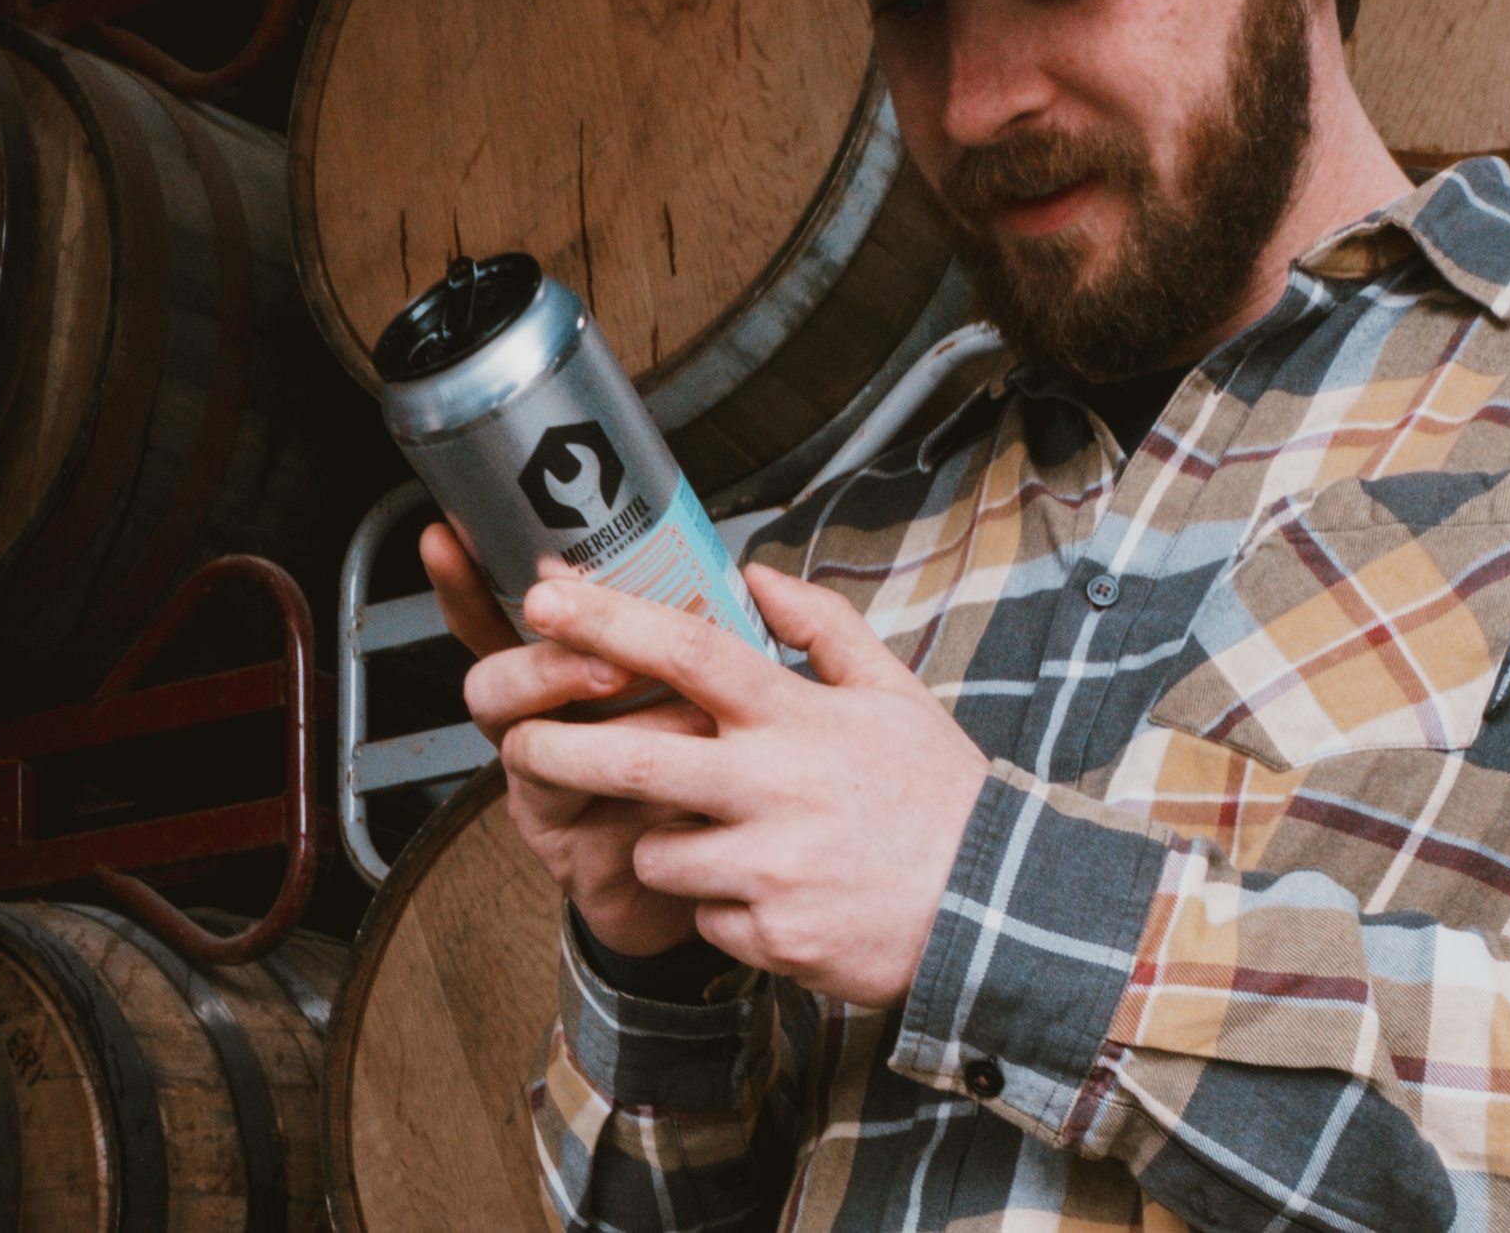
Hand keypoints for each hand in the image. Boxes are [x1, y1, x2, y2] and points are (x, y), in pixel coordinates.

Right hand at [421, 524, 709, 956]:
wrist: (732, 867)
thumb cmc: (706, 765)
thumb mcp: (701, 684)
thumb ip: (701, 637)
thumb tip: (743, 573)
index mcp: (560, 677)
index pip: (493, 622)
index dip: (463, 585)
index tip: (446, 539)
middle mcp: (537, 731)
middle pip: (491, 687)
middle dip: (545, 667)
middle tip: (611, 666)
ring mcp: (546, 797)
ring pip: (528, 755)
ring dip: (602, 734)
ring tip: (683, 721)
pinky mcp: (576, 860)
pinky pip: (589, 828)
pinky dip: (643, 806)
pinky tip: (689, 796)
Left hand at [502, 562, 990, 1007]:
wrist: (992, 910)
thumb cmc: (937, 796)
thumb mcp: (893, 692)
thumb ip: (821, 626)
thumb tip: (757, 574)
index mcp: (798, 718)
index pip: (688, 650)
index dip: (607, 620)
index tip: (544, 596)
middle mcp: (775, 788)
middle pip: (634, 762)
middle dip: (558, 749)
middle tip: (518, 740)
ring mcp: (769, 867)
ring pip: (656, 850)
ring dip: (659, 842)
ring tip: (715, 836)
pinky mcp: (770, 934)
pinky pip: (703, 914)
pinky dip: (716, 903)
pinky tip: (770, 892)